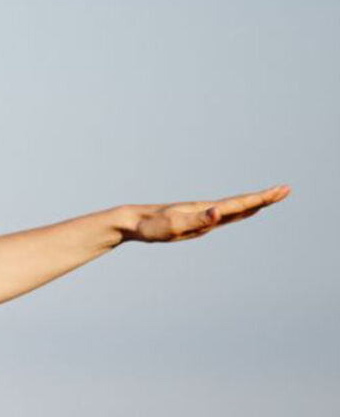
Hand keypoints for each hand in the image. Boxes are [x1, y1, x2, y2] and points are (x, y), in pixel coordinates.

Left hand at [123, 185, 288, 243]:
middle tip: (285, 190)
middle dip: (264, 198)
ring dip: (253, 204)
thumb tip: (217, 212)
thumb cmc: (151, 226)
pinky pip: (222, 215)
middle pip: (241, 203)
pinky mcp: (194, 221)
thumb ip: (197, 220)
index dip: (262, 198)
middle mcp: (206, 210)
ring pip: (233, 208)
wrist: (130, 222)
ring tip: (269, 199)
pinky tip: (239, 212)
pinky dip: (237, 212)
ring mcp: (201, 215)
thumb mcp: (174, 226)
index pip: (240, 203)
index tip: (281, 190)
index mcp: (206, 210)